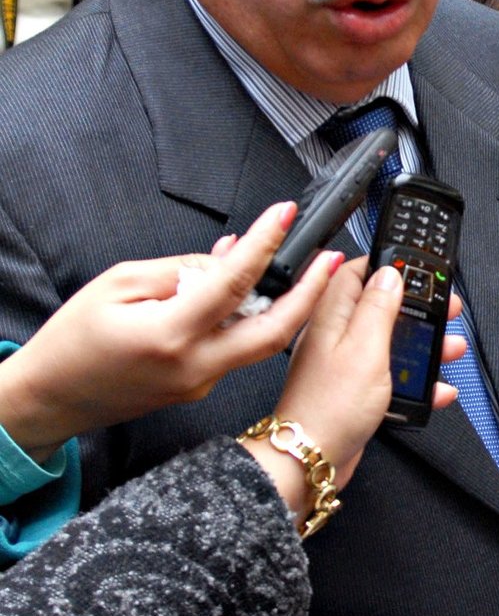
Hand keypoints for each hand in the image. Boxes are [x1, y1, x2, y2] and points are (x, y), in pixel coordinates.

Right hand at [0, 201, 338, 461]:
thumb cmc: (72, 342)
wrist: (50, 400)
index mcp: (170, 335)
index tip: (284, 215)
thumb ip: (179, 271)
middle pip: (274, 331)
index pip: (234, 284)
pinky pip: (234, 349)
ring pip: (259, 343)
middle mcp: (194, 366)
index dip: (265, 245)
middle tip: (332, 260)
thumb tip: (226, 261)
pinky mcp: (198, 389)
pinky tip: (241, 295)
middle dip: (311, 294)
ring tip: (296, 269)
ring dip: (284, 306)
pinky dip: (246, 320)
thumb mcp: (117, 285)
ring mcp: (200, 383)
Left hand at [267, 269, 463, 497]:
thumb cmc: (330, 407)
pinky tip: (437, 388)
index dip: (388, 265)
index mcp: (332, 314)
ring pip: (391, 341)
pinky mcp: (356, 390)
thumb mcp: (365, 347)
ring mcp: (345, 363)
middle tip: (445, 309)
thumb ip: (378, 306)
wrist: (311, 460)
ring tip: (451, 347)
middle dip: (417, 307)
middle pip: (381, 305)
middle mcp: (336, 335)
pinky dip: (418, 380)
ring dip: (424, 344)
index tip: (419, 269)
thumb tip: (389, 273)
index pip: (356, 271)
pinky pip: (392, 376)